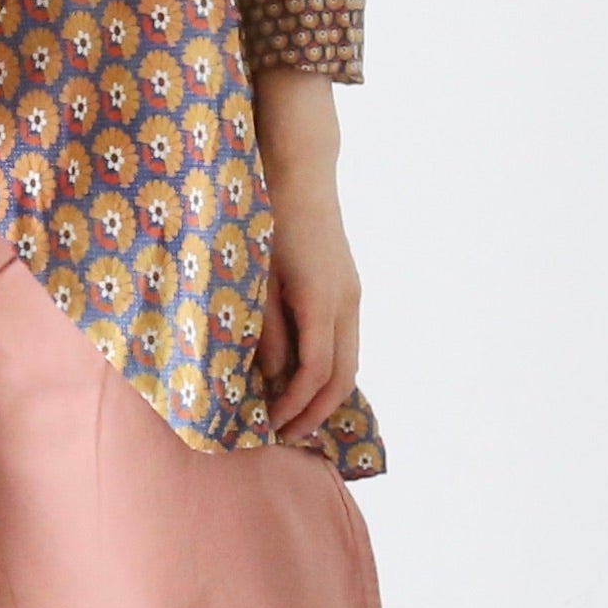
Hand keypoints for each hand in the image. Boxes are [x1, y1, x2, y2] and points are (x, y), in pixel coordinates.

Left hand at [252, 66, 363, 443]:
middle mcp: (345, 303)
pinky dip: (329, 369)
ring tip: (296, 415)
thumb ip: (264, 328)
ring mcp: (352, 294)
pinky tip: (304, 377)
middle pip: (342, 376)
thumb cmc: (268, 219)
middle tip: (286, 436)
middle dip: (315, 413)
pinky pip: (346, 341)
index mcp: (321, 302)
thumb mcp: (256, 277)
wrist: (300, 172)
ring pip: (349, 361)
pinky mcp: (348, 286)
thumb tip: (269, 376)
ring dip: (325, 394)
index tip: (267, 424)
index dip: (292, 406)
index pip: (314, 374)